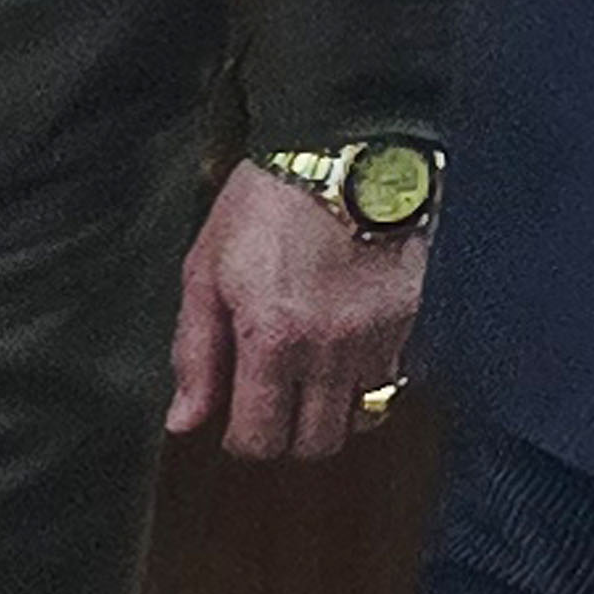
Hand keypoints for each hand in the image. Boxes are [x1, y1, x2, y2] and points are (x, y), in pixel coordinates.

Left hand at [164, 164, 425, 460]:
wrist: (345, 150)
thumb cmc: (267, 203)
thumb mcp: (206, 270)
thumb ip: (195, 352)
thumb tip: (185, 419)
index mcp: (272, 339)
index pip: (260, 438)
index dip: (240, 440)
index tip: (234, 420)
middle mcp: (329, 349)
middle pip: (315, 444)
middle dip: (287, 437)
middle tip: (271, 407)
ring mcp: (377, 337)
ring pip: (361, 420)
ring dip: (332, 415)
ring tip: (311, 387)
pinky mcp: (408, 319)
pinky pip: (392, 381)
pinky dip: (367, 385)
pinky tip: (345, 357)